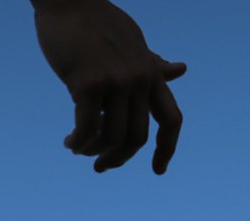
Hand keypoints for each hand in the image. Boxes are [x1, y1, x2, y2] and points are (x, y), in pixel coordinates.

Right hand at [33, 0, 185, 172]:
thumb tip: (180, 69)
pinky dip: (78, 143)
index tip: (158, 170)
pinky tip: (69, 142)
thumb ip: (153, 63)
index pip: (171, 119)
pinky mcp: (87, 84)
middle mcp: (138, 80)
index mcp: (151, 73)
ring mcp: (114, 82)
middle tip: (101, 166)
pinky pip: (87, 129)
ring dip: (94, 151)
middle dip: (118, 159)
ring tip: (79, 149)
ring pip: (111, 138)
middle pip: (136, 138)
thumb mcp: (134, 43)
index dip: (168, 148)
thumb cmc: (99, 22)